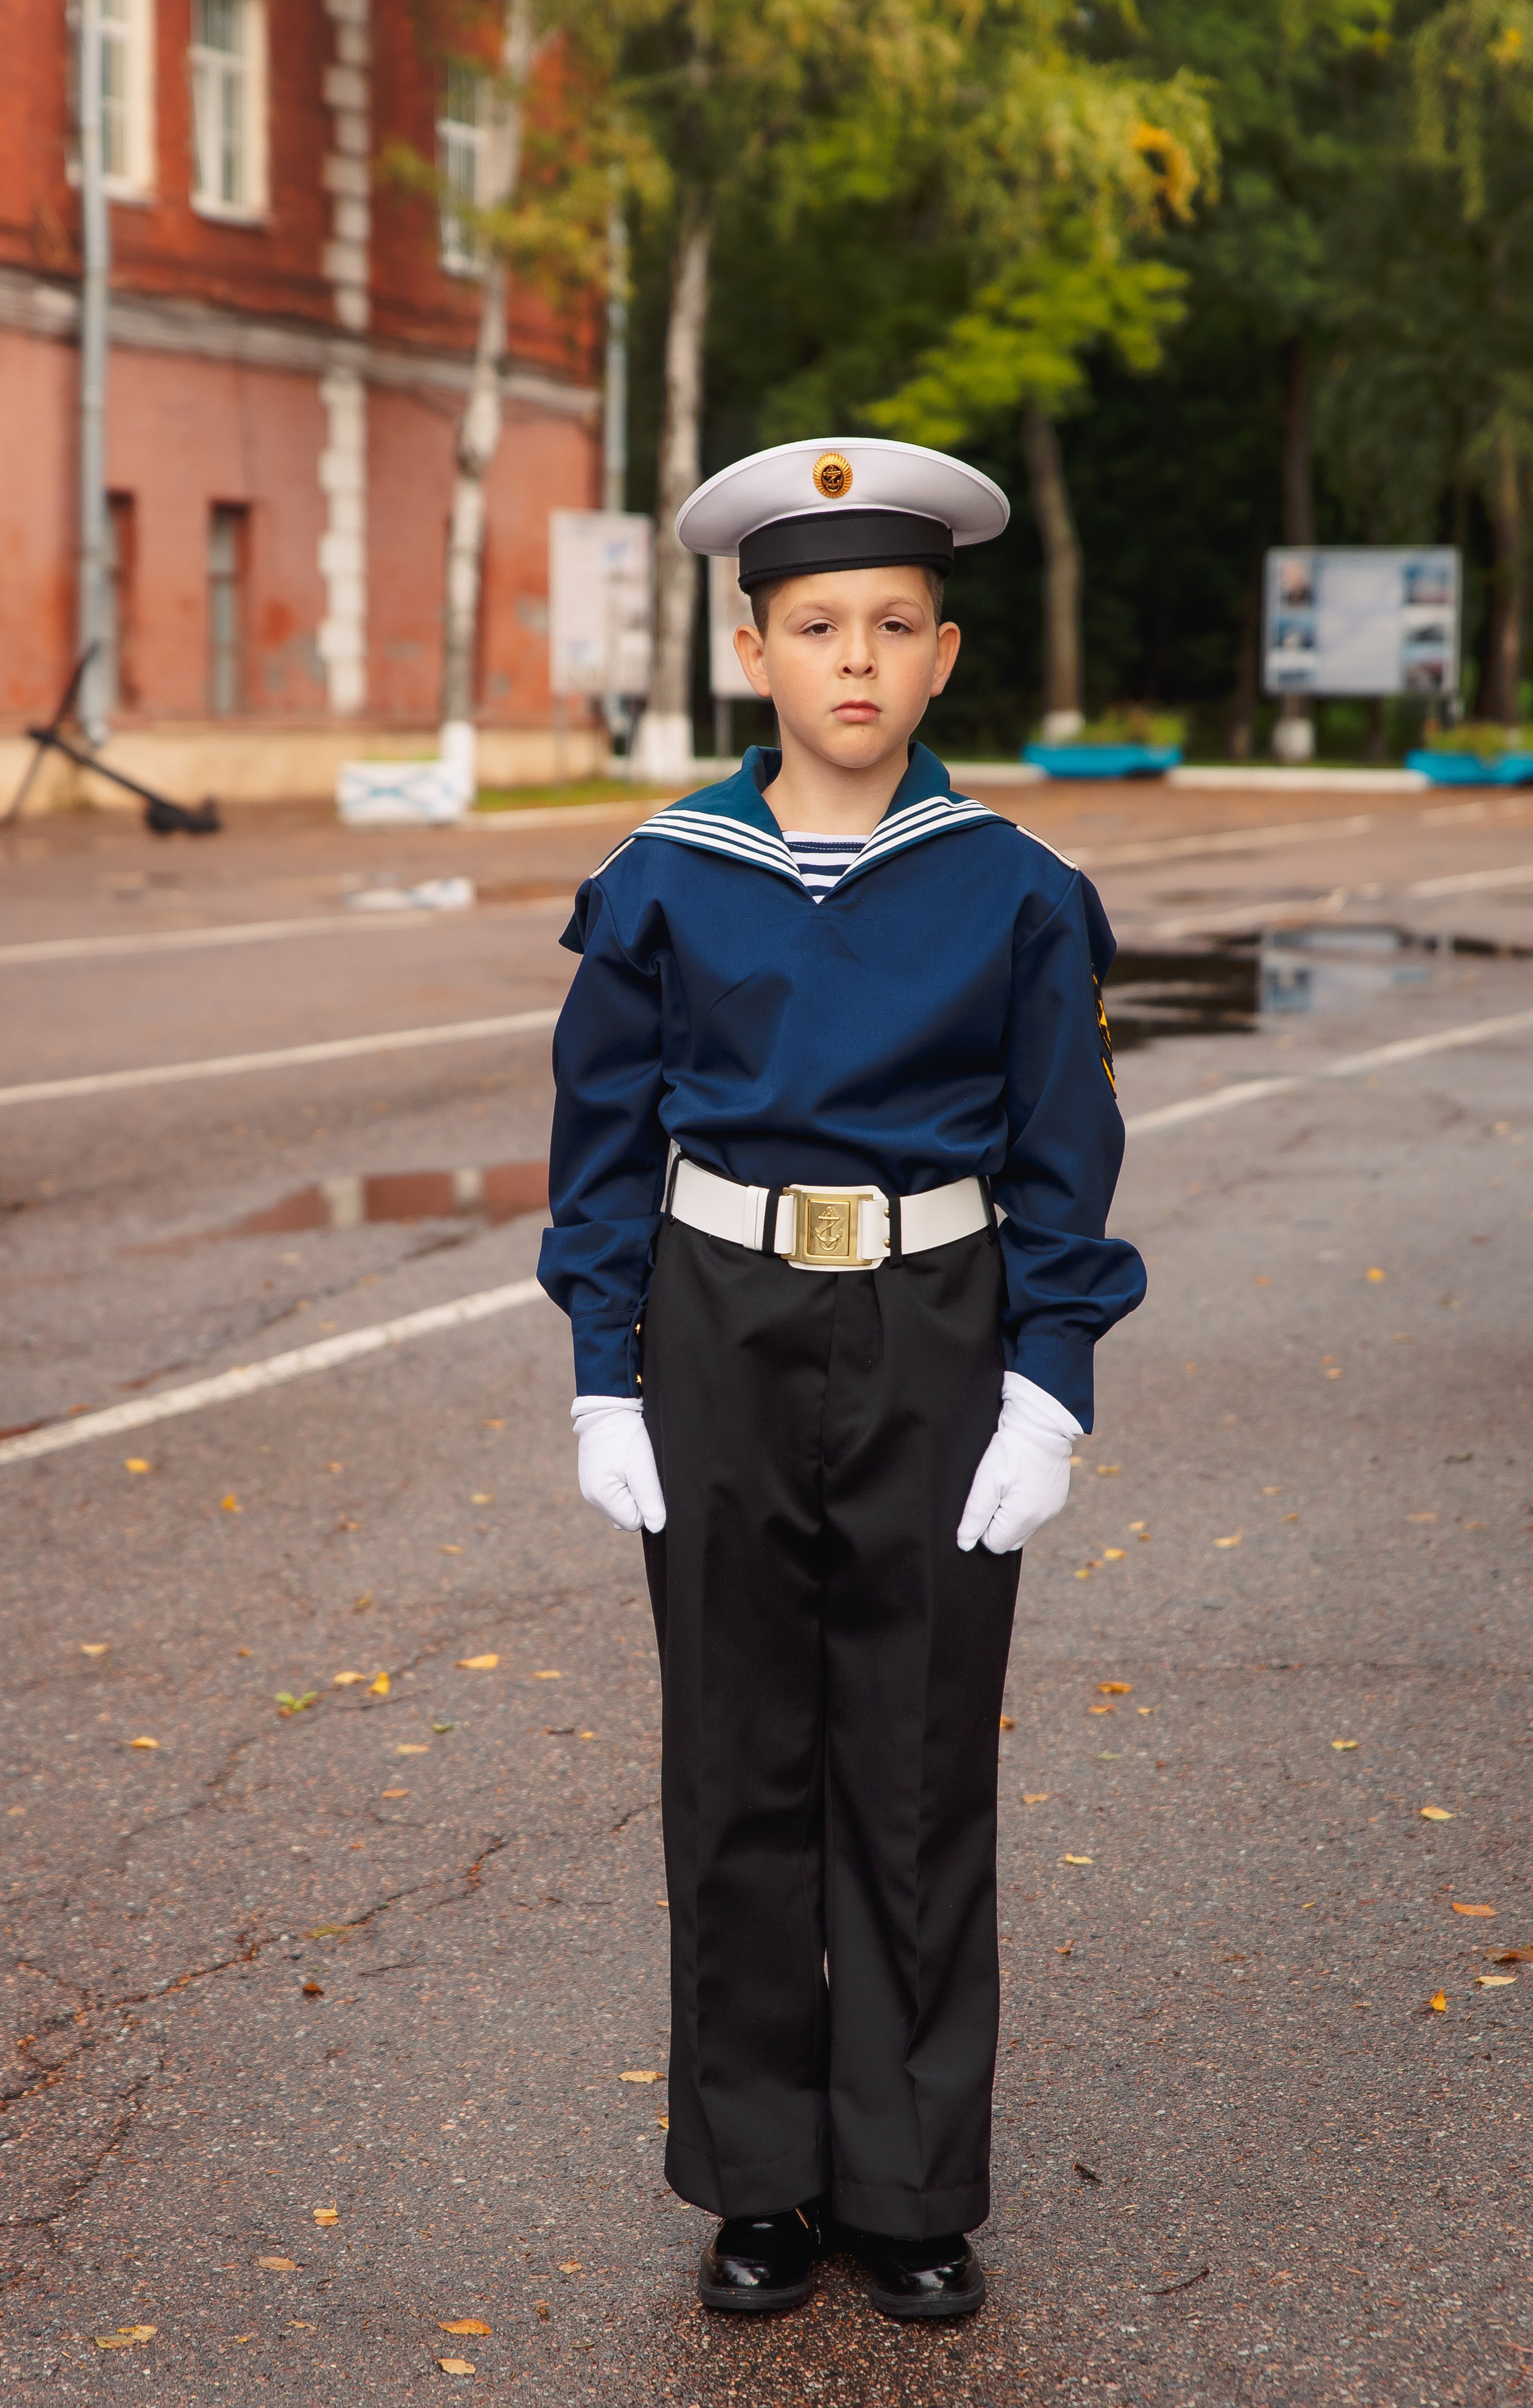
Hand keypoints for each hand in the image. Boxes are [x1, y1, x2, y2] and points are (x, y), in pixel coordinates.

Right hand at [570, 1396, 666, 1533]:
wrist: (607, 1409)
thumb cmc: (626, 1436)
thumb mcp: (643, 1468)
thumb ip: (651, 1501)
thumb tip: (657, 1527)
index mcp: (601, 1496)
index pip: (634, 1523)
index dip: (647, 1504)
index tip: (645, 1480)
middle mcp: (591, 1497)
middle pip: (626, 1517)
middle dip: (638, 1500)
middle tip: (639, 1472)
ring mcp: (590, 1488)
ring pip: (620, 1506)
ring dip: (631, 1492)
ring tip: (632, 1467)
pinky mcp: (593, 1479)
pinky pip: (613, 1495)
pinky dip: (623, 1485)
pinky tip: (625, 1466)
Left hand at [956, 1372, 1080, 1554]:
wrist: (1042, 1424)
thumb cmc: (1011, 1449)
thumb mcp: (986, 1480)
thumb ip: (975, 1515)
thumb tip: (965, 1544)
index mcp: (1022, 1518)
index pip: (993, 1544)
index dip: (982, 1526)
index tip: (984, 1499)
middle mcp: (1040, 1520)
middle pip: (1008, 1540)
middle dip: (996, 1524)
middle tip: (993, 1493)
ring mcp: (1051, 1510)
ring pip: (1022, 1528)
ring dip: (1010, 1515)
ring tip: (1007, 1484)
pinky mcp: (1056, 1499)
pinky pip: (1035, 1515)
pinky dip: (1024, 1506)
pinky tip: (1020, 1483)